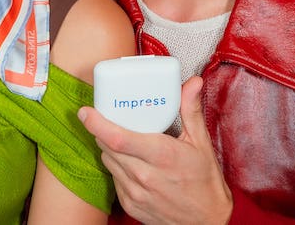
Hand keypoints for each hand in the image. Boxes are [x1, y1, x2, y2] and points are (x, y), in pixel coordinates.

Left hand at [79, 76, 231, 224]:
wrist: (207, 221)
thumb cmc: (205, 183)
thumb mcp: (201, 142)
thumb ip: (191, 110)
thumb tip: (191, 83)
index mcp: (162, 156)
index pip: (118, 138)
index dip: (97, 123)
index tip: (86, 112)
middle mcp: (145, 176)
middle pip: (108, 147)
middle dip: (102, 130)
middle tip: (107, 118)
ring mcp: (136, 193)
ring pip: (108, 161)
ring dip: (110, 147)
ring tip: (122, 139)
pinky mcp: (130, 205)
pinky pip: (114, 178)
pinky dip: (117, 166)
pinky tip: (131, 161)